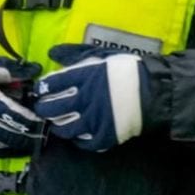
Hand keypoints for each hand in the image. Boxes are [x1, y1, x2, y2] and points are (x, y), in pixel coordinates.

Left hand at [33, 44, 148, 151]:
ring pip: (64, 128)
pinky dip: (77, 139)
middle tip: (43, 108)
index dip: (42, 89)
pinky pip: (83, 143)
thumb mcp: (100, 55)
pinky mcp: (105, 135)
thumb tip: (52, 52)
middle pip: (52, 109)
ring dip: (57, 125)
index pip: (52, 85)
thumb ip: (75, 54)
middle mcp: (86, 99)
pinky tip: (77, 134)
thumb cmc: (126, 70)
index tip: (40, 91)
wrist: (154, 91)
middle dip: (43, 109)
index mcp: (84, 76)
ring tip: (58, 121)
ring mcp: (95, 119)